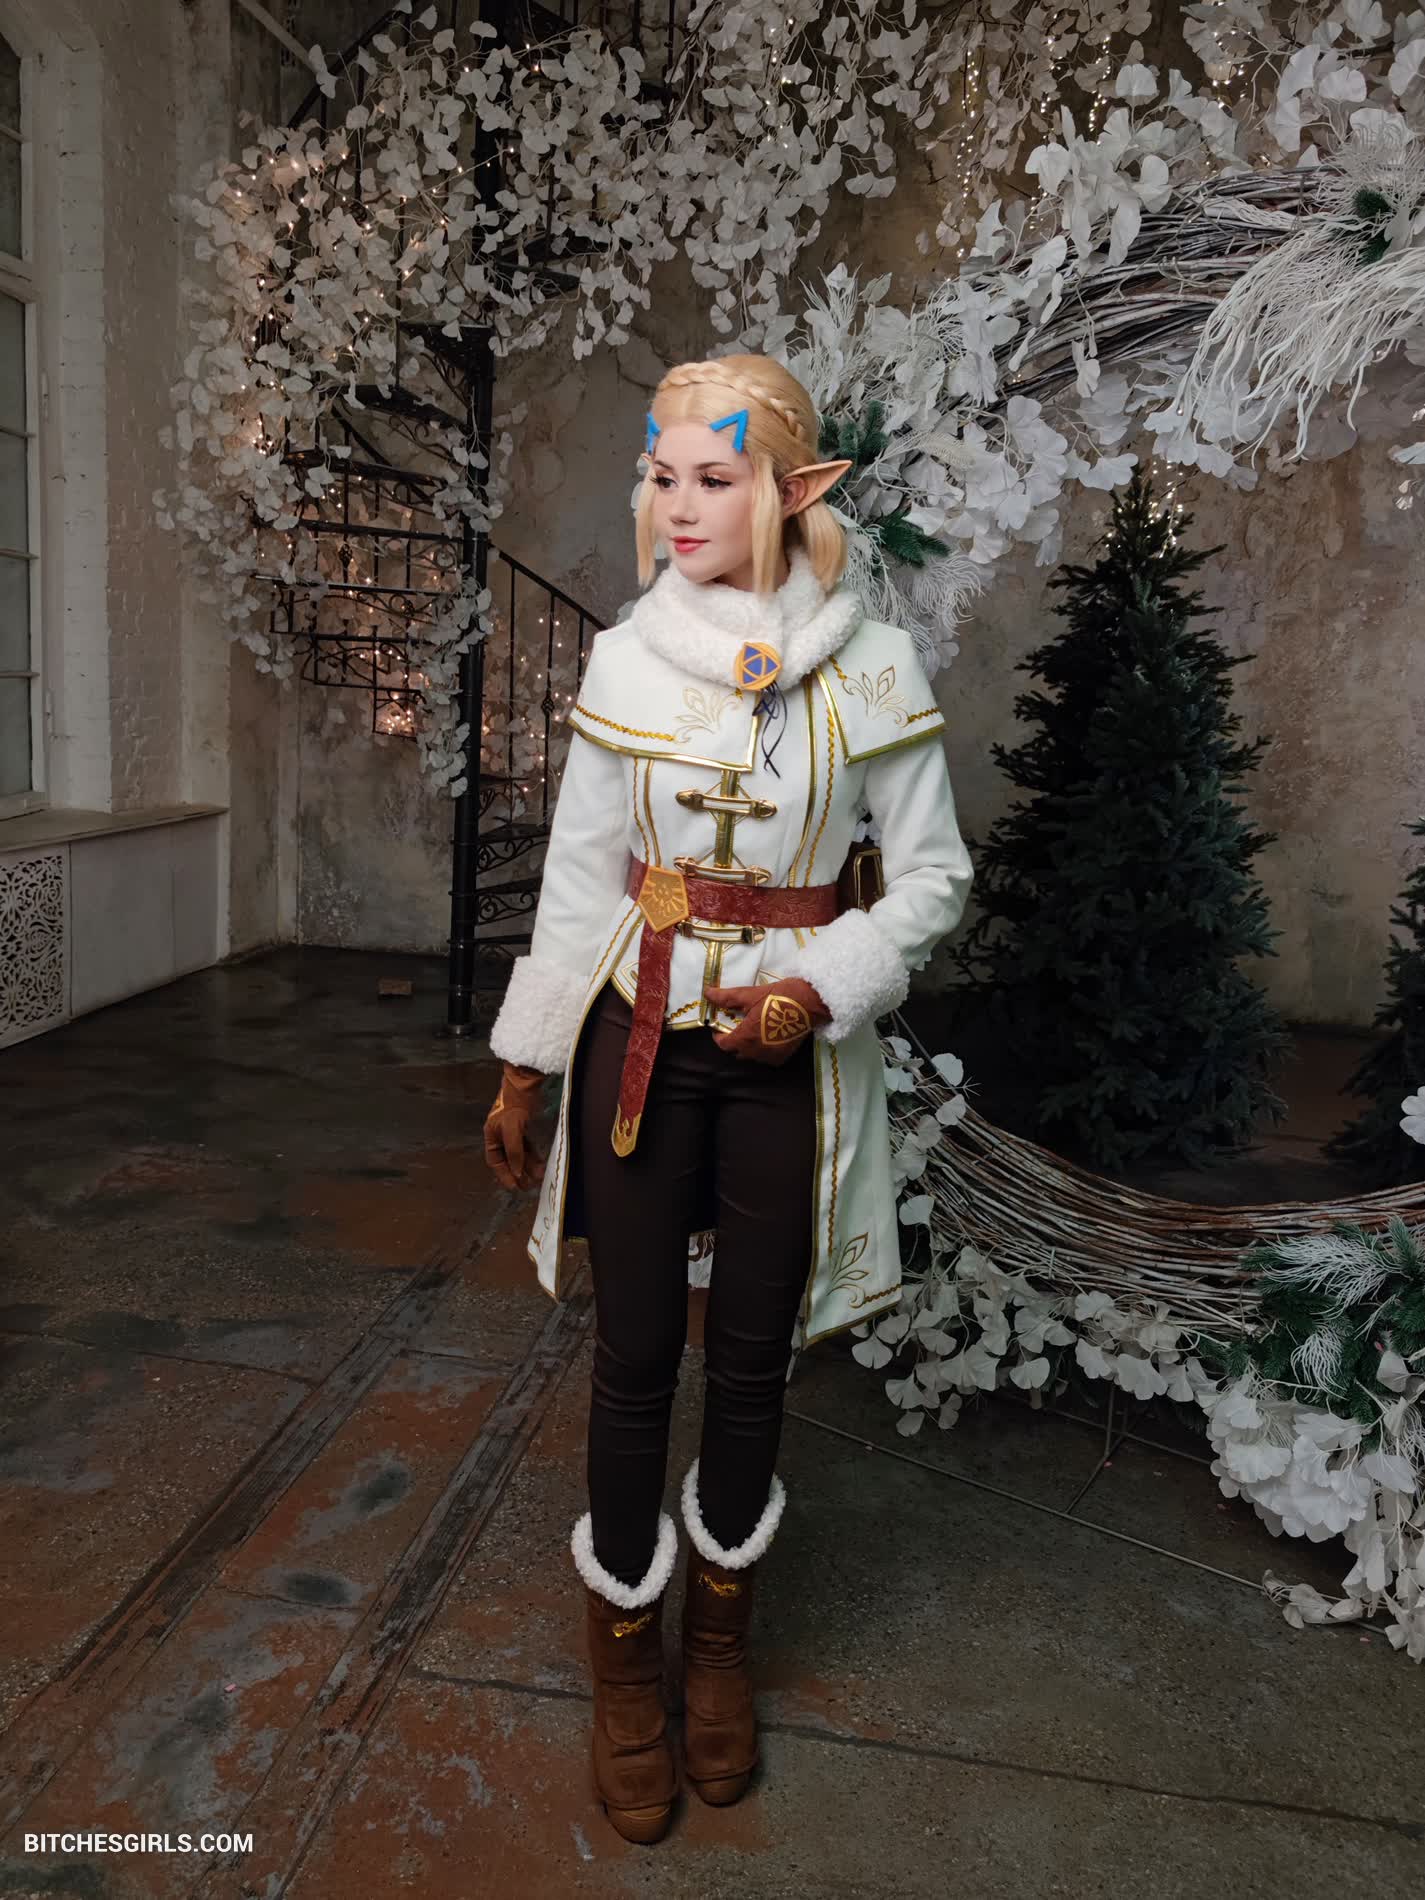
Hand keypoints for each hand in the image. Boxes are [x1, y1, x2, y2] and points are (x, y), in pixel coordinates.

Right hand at [483, 1061, 547, 1189]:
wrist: (525, 1083)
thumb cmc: (514, 1104)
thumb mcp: (512, 1128)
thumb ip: (514, 1151)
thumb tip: (517, 1172)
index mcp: (491, 1136)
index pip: (495, 1161)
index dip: (503, 1174)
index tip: (513, 1187)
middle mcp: (500, 1135)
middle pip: (508, 1160)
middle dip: (517, 1173)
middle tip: (527, 1187)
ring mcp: (513, 1131)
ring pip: (520, 1154)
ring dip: (528, 1166)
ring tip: (538, 1179)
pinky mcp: (524, 1127)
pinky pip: (528, 1146)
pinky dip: (533, 1156)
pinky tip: (541, 1165)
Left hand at [704, 978, 830, 1065]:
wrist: (809, 1002)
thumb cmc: (778, 997)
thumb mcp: (750, 994)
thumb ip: (727, 997)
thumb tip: (708, 994)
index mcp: (745, 1037)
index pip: (724, 1045)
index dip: (718, 1036)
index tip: (719, 1027)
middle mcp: (756, 1051)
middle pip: (737, 1052)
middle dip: (733, 1041)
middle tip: (736, 1026)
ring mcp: (770, 1056)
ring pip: (752, 1056)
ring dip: (748, 1046)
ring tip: (752, 1030)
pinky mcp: (783, 1057)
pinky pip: (766, 1058)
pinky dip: (763, 1050)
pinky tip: (767, 1036)